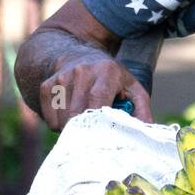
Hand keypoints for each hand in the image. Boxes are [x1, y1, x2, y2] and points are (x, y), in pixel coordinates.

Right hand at [38, 50, 152, 129]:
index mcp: (106, 72)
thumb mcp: (131, 86)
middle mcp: (81, 72)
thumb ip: (142, 108)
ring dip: (72, 129)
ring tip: (84, 125)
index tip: (102, 138)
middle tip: (94, 139)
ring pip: (63, 118)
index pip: (98, 100)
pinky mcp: (48, 86)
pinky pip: (50, 117)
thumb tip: (146, 131)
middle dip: (86, 131)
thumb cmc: (111, 77)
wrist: (78, 55)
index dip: (98, 122)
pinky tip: (69, 118)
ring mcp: (62, 78)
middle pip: (78, 113)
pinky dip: (58, 124)